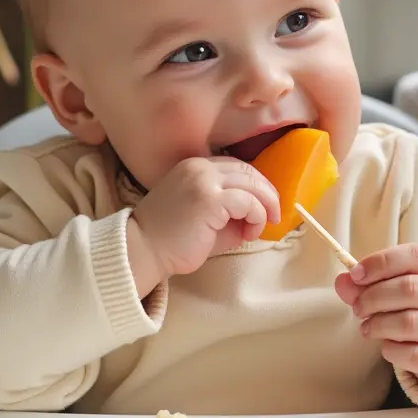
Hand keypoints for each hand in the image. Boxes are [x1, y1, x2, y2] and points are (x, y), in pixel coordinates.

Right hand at [129, 156, 279, 285]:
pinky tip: (250, 232)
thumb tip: (260, 215)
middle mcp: (200, 167)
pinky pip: (248, 201)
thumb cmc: (173, 239)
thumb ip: (232, 209)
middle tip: (274, 215)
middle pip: (249, 171)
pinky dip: (256, 216)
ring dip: (264, 206)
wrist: (143, 251)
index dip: (256, 185)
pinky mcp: (209, 199)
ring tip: (261, 227)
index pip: (238, 167)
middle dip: (267, 194)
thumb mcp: (207, 217)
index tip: (265, 205)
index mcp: (196, 166)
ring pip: (252, 184)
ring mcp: (204, 180)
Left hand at [335, 243, 417, 391]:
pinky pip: (416, 355)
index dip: (381, 262)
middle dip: (374, 297)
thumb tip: (343, 281)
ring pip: (411, 323)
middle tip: (358, 308)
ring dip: (379, 325)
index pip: (415, 255)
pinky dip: (393, 351)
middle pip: (411, 288)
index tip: (356, 275)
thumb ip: (367, 284)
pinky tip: (387, 348)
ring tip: (367, 328)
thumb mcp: (398, 288)